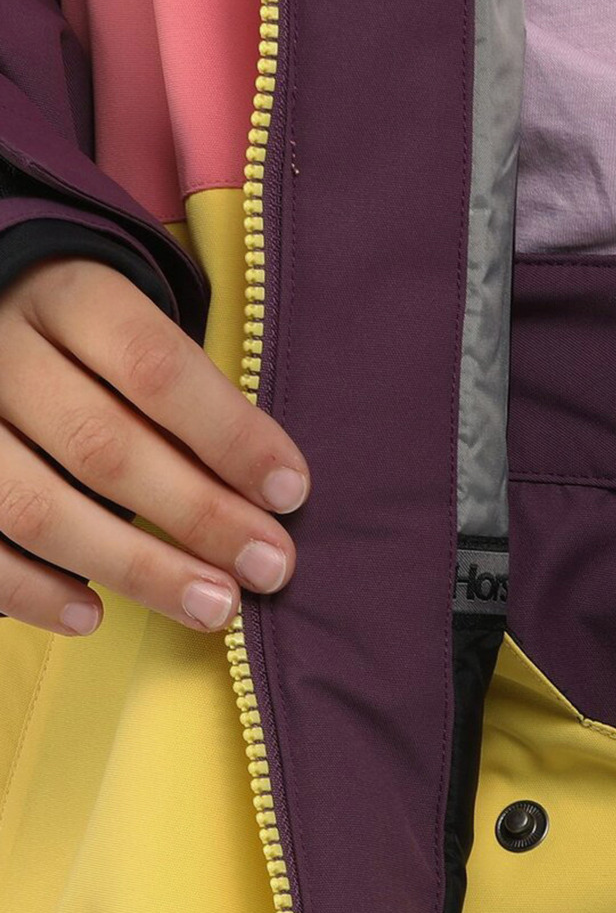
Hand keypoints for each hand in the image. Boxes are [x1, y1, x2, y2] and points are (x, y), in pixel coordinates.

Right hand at [0, 256, 308, 637]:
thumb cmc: (93, 346)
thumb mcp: (137, 331)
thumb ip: (192, 393)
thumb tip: (274, 491)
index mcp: (68, 297)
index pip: (154, 366)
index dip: (229, 435)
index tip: (289, 492)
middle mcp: (2, 349)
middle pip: (102, 446)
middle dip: (199, 517)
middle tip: (269, 567)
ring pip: (36, 508)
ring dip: (136, 569)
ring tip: (214, 607)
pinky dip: (33, 591)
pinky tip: (93, 615)